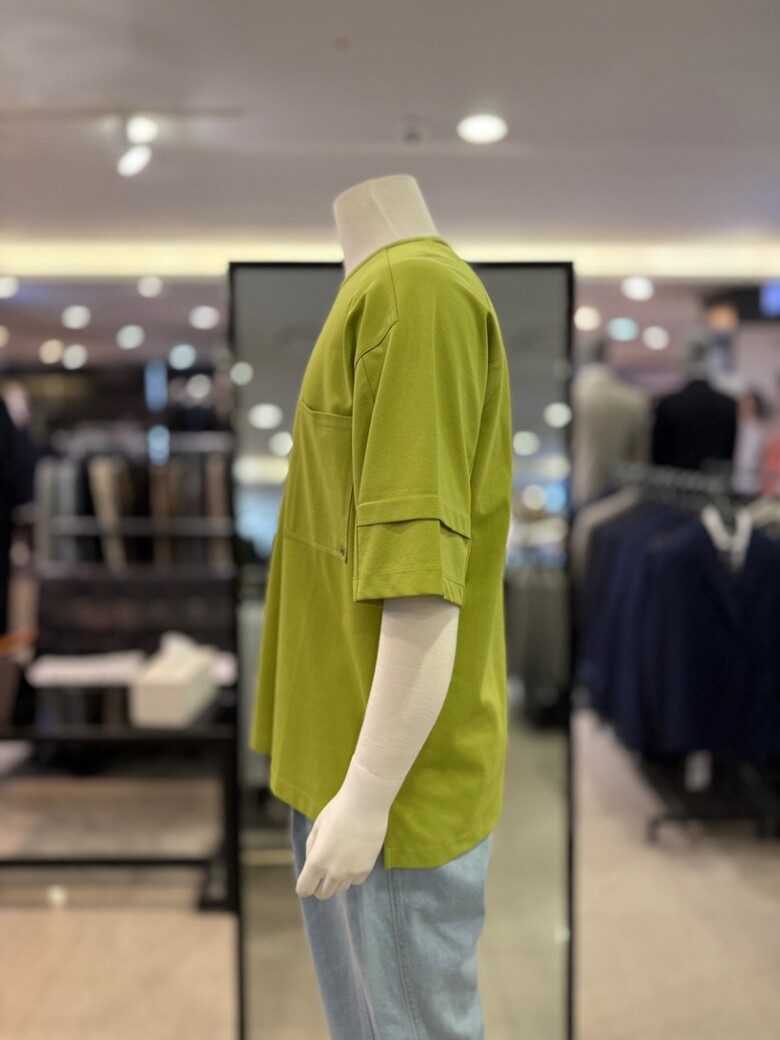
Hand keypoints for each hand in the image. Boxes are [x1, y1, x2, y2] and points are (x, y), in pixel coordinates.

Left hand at [295, 757, 398, 899]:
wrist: (366, 802)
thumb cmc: (338, 810)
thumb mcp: (317, 827)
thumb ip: (312, 849)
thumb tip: (311, 866)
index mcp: (316, 861)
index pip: (305, 890)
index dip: (305, 884)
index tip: (309, 876)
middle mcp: (333, 871)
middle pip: (322, 894)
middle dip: (320, 884)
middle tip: (324, 867)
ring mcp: (351, 871)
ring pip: (340, 889)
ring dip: (337, 879)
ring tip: (341, 857)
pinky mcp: (366, 868)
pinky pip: (355, 881)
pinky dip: (352, 874)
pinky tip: (353, 856)